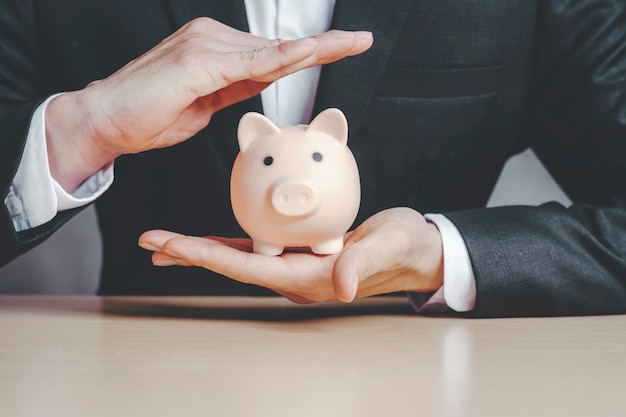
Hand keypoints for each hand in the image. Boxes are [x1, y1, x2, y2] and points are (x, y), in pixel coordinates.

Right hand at [46, 17, 372, 190]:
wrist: (107, 121)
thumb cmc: (151, 116)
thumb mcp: (205, 105)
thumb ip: (234, 89)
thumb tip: (261, 81)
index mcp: (216, 49)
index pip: (272, 51)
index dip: (310, 51)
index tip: (343, 48)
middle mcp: (213, 38)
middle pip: (278, 45)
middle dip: (323, 46)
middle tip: (361, 40)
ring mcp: (206, 45)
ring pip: (270, 51)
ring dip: (312, 50)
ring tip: (350, 44)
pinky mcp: (198, 62)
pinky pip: (248, 62)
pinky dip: (281, 59)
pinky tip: (308, 53)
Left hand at [138, 207, 443, 303]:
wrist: (417, 252)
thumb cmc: (406, 247)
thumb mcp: (389, 247)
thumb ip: (363, 263)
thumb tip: (339, 286)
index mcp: (310, 278)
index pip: (247, 268)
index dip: (206, 257)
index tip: (171, 245)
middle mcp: (296, 277)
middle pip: (231, 266)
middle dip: (190, 254)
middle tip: (151, 242)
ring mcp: (296, 267)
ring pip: (239, 259)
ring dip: (202, 250)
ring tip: (168, 242)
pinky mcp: (300, 254)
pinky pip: (257, 248)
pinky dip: (228, 243)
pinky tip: (212, 238)